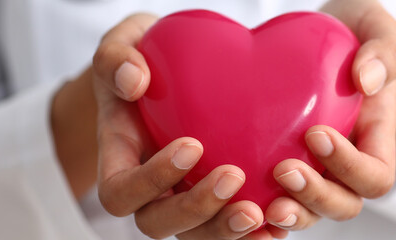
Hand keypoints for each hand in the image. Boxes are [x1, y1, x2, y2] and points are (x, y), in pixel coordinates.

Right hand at [92, 13, 286, 239]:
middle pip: (157, 223)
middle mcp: (149, 188)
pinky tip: (280, 222)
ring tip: (261, 213)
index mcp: (120, 157)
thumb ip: (115, 57)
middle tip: (233, 177)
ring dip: (226, 231)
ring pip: (197, 235)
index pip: (120, 192)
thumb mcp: (122, 43)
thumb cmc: (142, 58)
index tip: (191, 144)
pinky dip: (254, 232)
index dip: (151, 180)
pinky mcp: (216, 198)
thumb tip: (132, 80)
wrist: (169, 69)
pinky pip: (229, 228)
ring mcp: (183, 196)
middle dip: (195, 209)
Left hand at [263, 0, 395, 230]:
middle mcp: (347, 164)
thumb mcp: (377, 30)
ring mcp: (316, 168)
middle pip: (343, 204)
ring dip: (289, 213)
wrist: (330, 38)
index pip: (374, 176)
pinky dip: (260, 210)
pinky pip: (276, 199)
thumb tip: (367, 81)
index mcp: (375, 139)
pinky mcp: (284, 164)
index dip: (348, 166)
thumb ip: (383, 52)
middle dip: (315, 196)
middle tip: (284, 171)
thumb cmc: (358, 35)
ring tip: (262, 206)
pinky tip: (236, 205)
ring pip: (309, 211)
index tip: (316, 133)